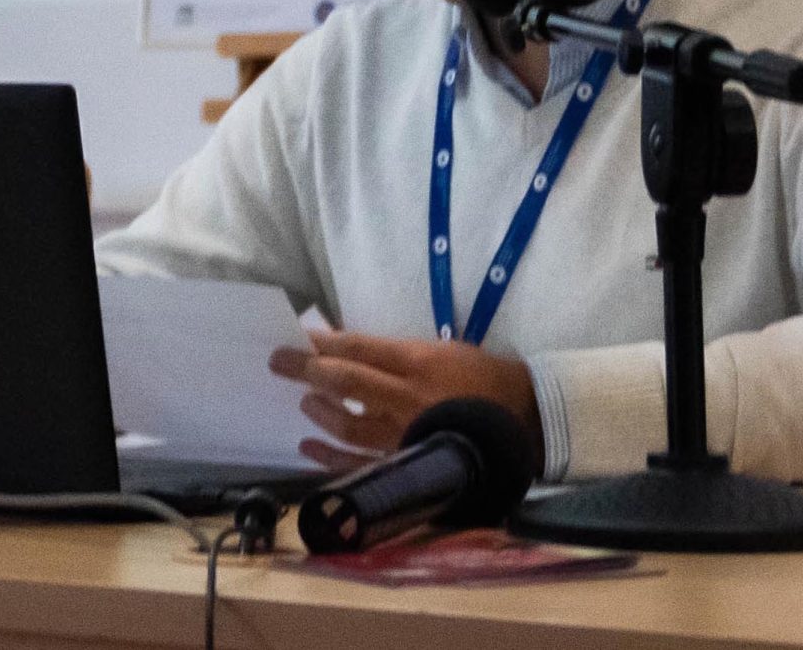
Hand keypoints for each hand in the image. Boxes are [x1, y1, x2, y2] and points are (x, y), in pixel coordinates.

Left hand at [269, 330, 542, 472]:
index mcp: (417, 364)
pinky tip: (309, 445)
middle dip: (306, 369)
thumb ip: (395, 352)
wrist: (524, 423)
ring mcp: (405, 436)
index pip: (358, 348)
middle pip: (344, 381)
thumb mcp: (441, 352)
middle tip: (278, 362)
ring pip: (347, 425)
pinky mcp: (408, 465)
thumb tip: (346, 345)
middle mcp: (406, 399)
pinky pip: (360, 464)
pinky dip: (330, 457)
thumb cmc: (480, 380)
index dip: (324, 342)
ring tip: (304, 402)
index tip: (299, 337)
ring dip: (319, 411)